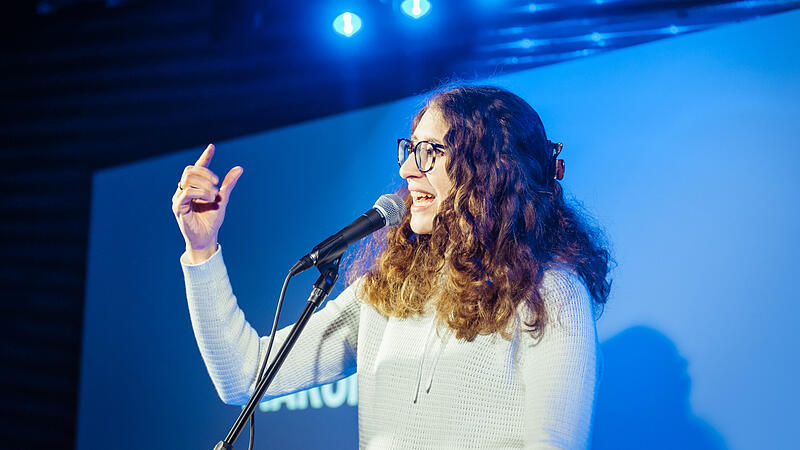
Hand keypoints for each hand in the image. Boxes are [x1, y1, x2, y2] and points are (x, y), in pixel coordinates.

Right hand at [172, 144, 242, 262]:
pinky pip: (186, 192)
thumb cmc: (212, 219)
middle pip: (190, 170)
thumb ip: (228, 184)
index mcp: (196, 186)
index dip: (205, 156)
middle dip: (205, 172)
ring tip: (214, 195)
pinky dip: (200, 193)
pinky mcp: (178, 206)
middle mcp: (185, 189)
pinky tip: (209, 199)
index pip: (198, 167)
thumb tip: (239, 168)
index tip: (212, 147)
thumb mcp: (223, 199)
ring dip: (204, 184)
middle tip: (217, 183)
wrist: (207, 238)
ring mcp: (180, 197)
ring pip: (188, 178)